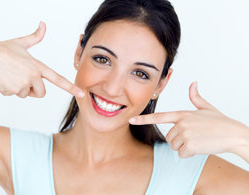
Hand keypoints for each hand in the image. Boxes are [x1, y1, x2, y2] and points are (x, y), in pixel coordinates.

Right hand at [0, 21, 84, 97]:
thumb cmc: (2, 50)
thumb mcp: (21, 43)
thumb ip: (35, 37)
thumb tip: (43, 24)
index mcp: (38, 66)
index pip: (58, 78)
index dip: (70, 87)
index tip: (81, 93)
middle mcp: (33, 76)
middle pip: (41, 93)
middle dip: (34, 90)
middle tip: (23, 79)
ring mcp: (23, 84)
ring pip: (26, 94)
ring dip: (19, 89)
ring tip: (10, 75)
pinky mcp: (12, 91)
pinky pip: (14, 95)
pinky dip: (9, 90)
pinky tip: (3, 79)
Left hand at [129, 82, 247, 157]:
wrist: (234, 134)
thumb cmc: (220, 122)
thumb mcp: (206, 107)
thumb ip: (195, 97)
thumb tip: (193, 83)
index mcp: (182, 114)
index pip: (159, 116)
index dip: (144, 119)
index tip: (131, 120)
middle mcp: (181, 123)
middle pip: (168, 137)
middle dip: (179, 139)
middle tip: (194, 136)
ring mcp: (185, 134)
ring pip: (174, 146)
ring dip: (184, 146)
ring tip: (198, 140)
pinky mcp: (190, 145)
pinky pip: (181, 154)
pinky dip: (190, 153)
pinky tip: (200, 147)